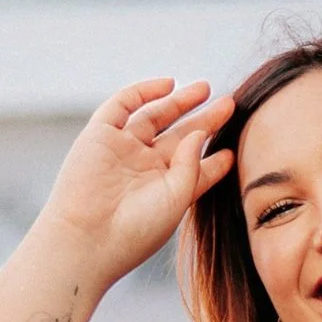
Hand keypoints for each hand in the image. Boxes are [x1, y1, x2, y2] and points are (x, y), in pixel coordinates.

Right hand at [39, 77, 234, 287]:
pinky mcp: (100, 134)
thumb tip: (199, 133)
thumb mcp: (177, 198)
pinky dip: (144, 92)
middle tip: (229, 105)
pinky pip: (123, 105)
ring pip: (155, 117)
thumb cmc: (136, 229)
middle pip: (179, 138)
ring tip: (205, 89)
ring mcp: (122, 150)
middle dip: (204, 121)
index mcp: (164, 191)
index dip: (216, 159)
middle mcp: (143, 169)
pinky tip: (169, 85)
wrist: (87, 237)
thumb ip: (192, 164)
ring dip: (179, 102)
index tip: (234, 149)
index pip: (196, 169)